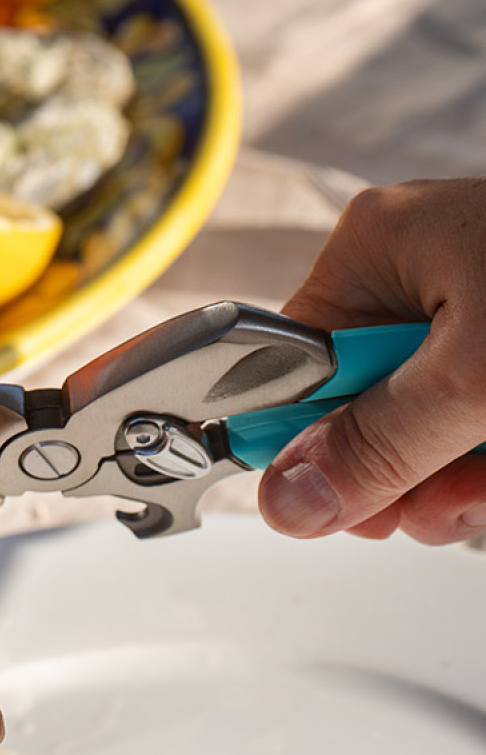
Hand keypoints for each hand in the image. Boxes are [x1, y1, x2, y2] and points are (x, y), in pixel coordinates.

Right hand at [258, 177, 485, 543]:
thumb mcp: (475, 377)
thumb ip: (378, 444)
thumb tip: (287, 499)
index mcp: (377, 248)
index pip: (289, 362)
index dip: (301, 437)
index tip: (318, 499)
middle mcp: (413, 277)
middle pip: (357, 406)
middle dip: (393, 470)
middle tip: (425, 505)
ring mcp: (464, 313)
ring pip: (417, 427)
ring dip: (446, 481)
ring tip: (484, 487)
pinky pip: (462, 424)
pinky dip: (480, 467)